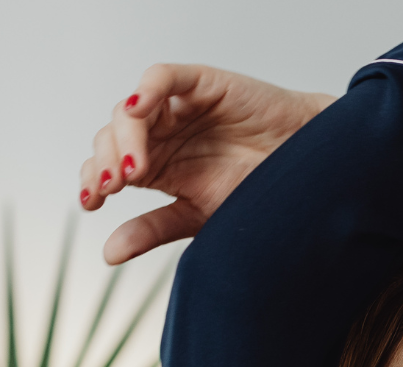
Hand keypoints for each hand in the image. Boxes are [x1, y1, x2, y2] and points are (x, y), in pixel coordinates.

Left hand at [78, 66, 332, 264]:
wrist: (308, 176)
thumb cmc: (260, 191)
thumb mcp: (198, 216)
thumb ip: (153, 228)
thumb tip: (108, 254)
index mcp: (158, 165)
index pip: (108, 165)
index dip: (94, 180)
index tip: (95, 203)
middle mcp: (162, 134)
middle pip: (112, 137)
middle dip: (106, 161)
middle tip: (115, 188)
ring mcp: (179, 108)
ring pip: (130, 111)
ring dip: (123, 138)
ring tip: (134, 170)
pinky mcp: (202, 85)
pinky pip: (161, 77)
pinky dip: (144, 90)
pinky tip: (137, 110)